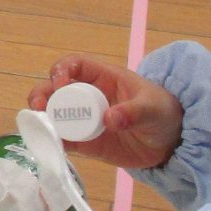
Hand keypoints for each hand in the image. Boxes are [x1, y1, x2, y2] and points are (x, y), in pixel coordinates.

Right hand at [28, 56, 182, 170]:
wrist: (171, 144)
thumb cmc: (163, 113)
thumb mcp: (153, 109)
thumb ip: (133, 112)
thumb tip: (109, 120)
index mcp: (103, 78)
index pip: (74, 65)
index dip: (62, 70)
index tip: (60, 85)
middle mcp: (87, 97)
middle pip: (54, 89)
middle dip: (42, 94)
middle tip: (39, 108)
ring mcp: (84, 120)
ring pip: (54, 114)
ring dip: (42, 118)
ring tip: (40, 128)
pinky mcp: (85, 143)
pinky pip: (63, 140)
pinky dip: (52, 142)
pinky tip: (48, 145)